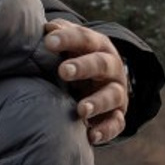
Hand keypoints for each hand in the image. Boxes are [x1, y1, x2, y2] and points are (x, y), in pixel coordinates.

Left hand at [43, 20, 128, 145]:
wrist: (97, 79)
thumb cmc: (75, 57)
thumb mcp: (68, 44)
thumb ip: (57, 34)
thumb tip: (47, 27)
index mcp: (97, 45)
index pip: (84, 38)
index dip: (67, 39)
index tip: (48, 41)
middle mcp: (111, 67)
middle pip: (101, 64)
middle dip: (83, 67)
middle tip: (63, 71)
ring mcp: (116, 91)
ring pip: (112, 95)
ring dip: (97, 102)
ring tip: (81, 110)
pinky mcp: (117, 114)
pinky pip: (116, 123)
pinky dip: (106, 131)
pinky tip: (91, 136)